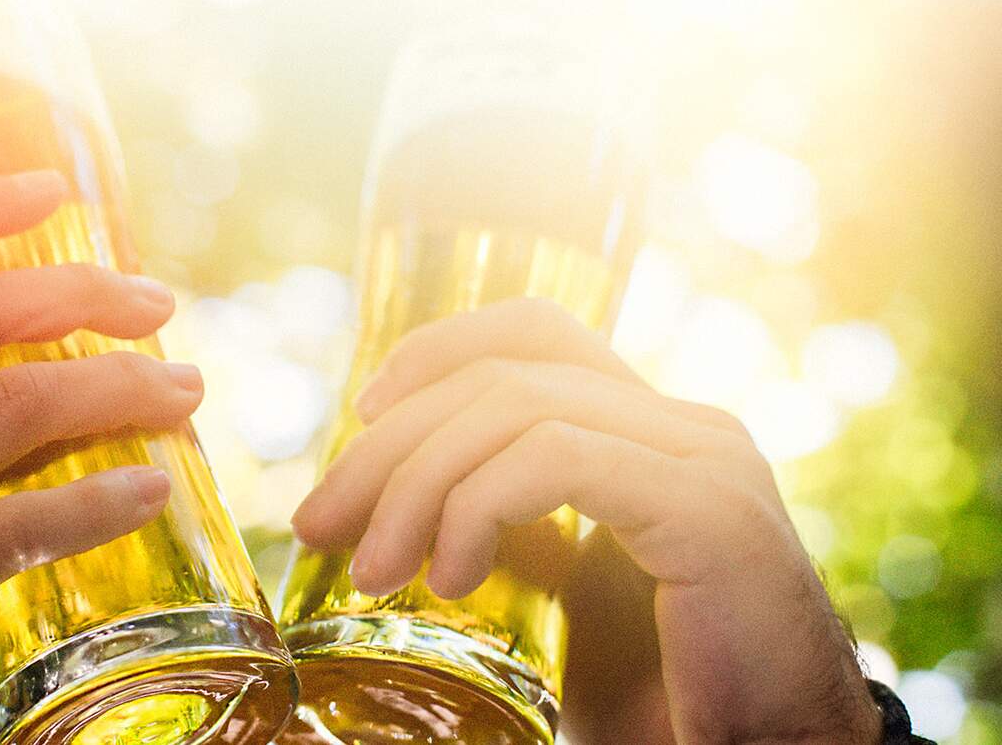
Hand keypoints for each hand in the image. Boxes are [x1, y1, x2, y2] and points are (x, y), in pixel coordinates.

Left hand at [291, 298, 881, 744]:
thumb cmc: (661, 694)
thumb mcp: (555, 597)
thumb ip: (500, 531)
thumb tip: (386, 508)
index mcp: (651, 432)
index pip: (537, 333)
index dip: (437, 349)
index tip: (361, 415)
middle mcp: (684, 426)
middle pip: (504, 374)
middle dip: (391, 443)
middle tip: (319, 521)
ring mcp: (703, 459)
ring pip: (519, 407)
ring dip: (419, 484)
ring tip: (374, 569)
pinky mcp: (709, 510)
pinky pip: (560, 459)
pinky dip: (479, 506)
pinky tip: (448, 575)